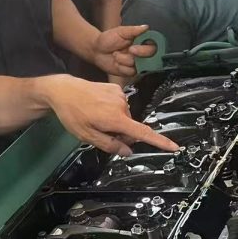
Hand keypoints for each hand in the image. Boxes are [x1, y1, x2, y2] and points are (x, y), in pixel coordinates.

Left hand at [42, 75, 179, 154]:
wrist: (64, 90)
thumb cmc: (72, 114)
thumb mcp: (87, 136)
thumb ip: (109, 145)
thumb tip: (127, 151)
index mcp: (115, 119)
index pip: (142, 132)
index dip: (159, 141)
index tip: (174, 146)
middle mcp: (121, 105)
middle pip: (131, 127)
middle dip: (121, 133)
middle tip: (101, 131)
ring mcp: (120, 95)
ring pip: (126, 117)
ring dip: (116, 121)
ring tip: (97, 117)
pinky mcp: (117, 87)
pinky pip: (121, 105)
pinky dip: (114, 110)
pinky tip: (99, 107)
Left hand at [90, 24, 157, 82]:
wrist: (96, 51)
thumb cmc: (107, 39)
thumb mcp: (120, 31)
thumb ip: (133, 30)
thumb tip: (146, 27)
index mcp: (141, 40)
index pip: (154, 44)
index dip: (147, 46)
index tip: (136, 46)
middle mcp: (142, 52)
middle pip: (151, 55)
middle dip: (139, 54)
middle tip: (129, 50)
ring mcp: (137, 62)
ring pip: (139, 64)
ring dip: (125, 60)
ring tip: (116, 55)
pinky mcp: (130, 71)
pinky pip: (131, 72)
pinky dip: (122, 67)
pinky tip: (116, 63)